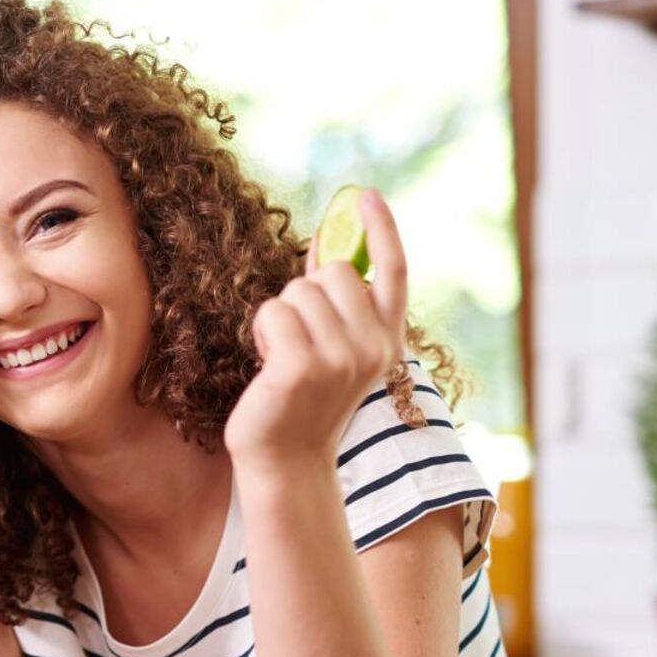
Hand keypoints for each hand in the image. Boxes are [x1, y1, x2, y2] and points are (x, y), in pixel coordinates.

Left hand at [224, 189, 408, 472]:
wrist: (286, 461)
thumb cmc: (302, 400)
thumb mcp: (332, 348)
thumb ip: (335, 304)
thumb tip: (323, 246)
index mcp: (387, 342)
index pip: (394, 272)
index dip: (382, 229)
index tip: (364, 195)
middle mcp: (373, 348)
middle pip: (333, 272)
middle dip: (305, 294)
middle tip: (299, 340)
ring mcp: (340, 359)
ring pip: (298, 292)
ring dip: (280, 318)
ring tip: (283, 359)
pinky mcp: (301, 368)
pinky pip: (273, 312)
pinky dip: (262, 333)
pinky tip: (269, 367)